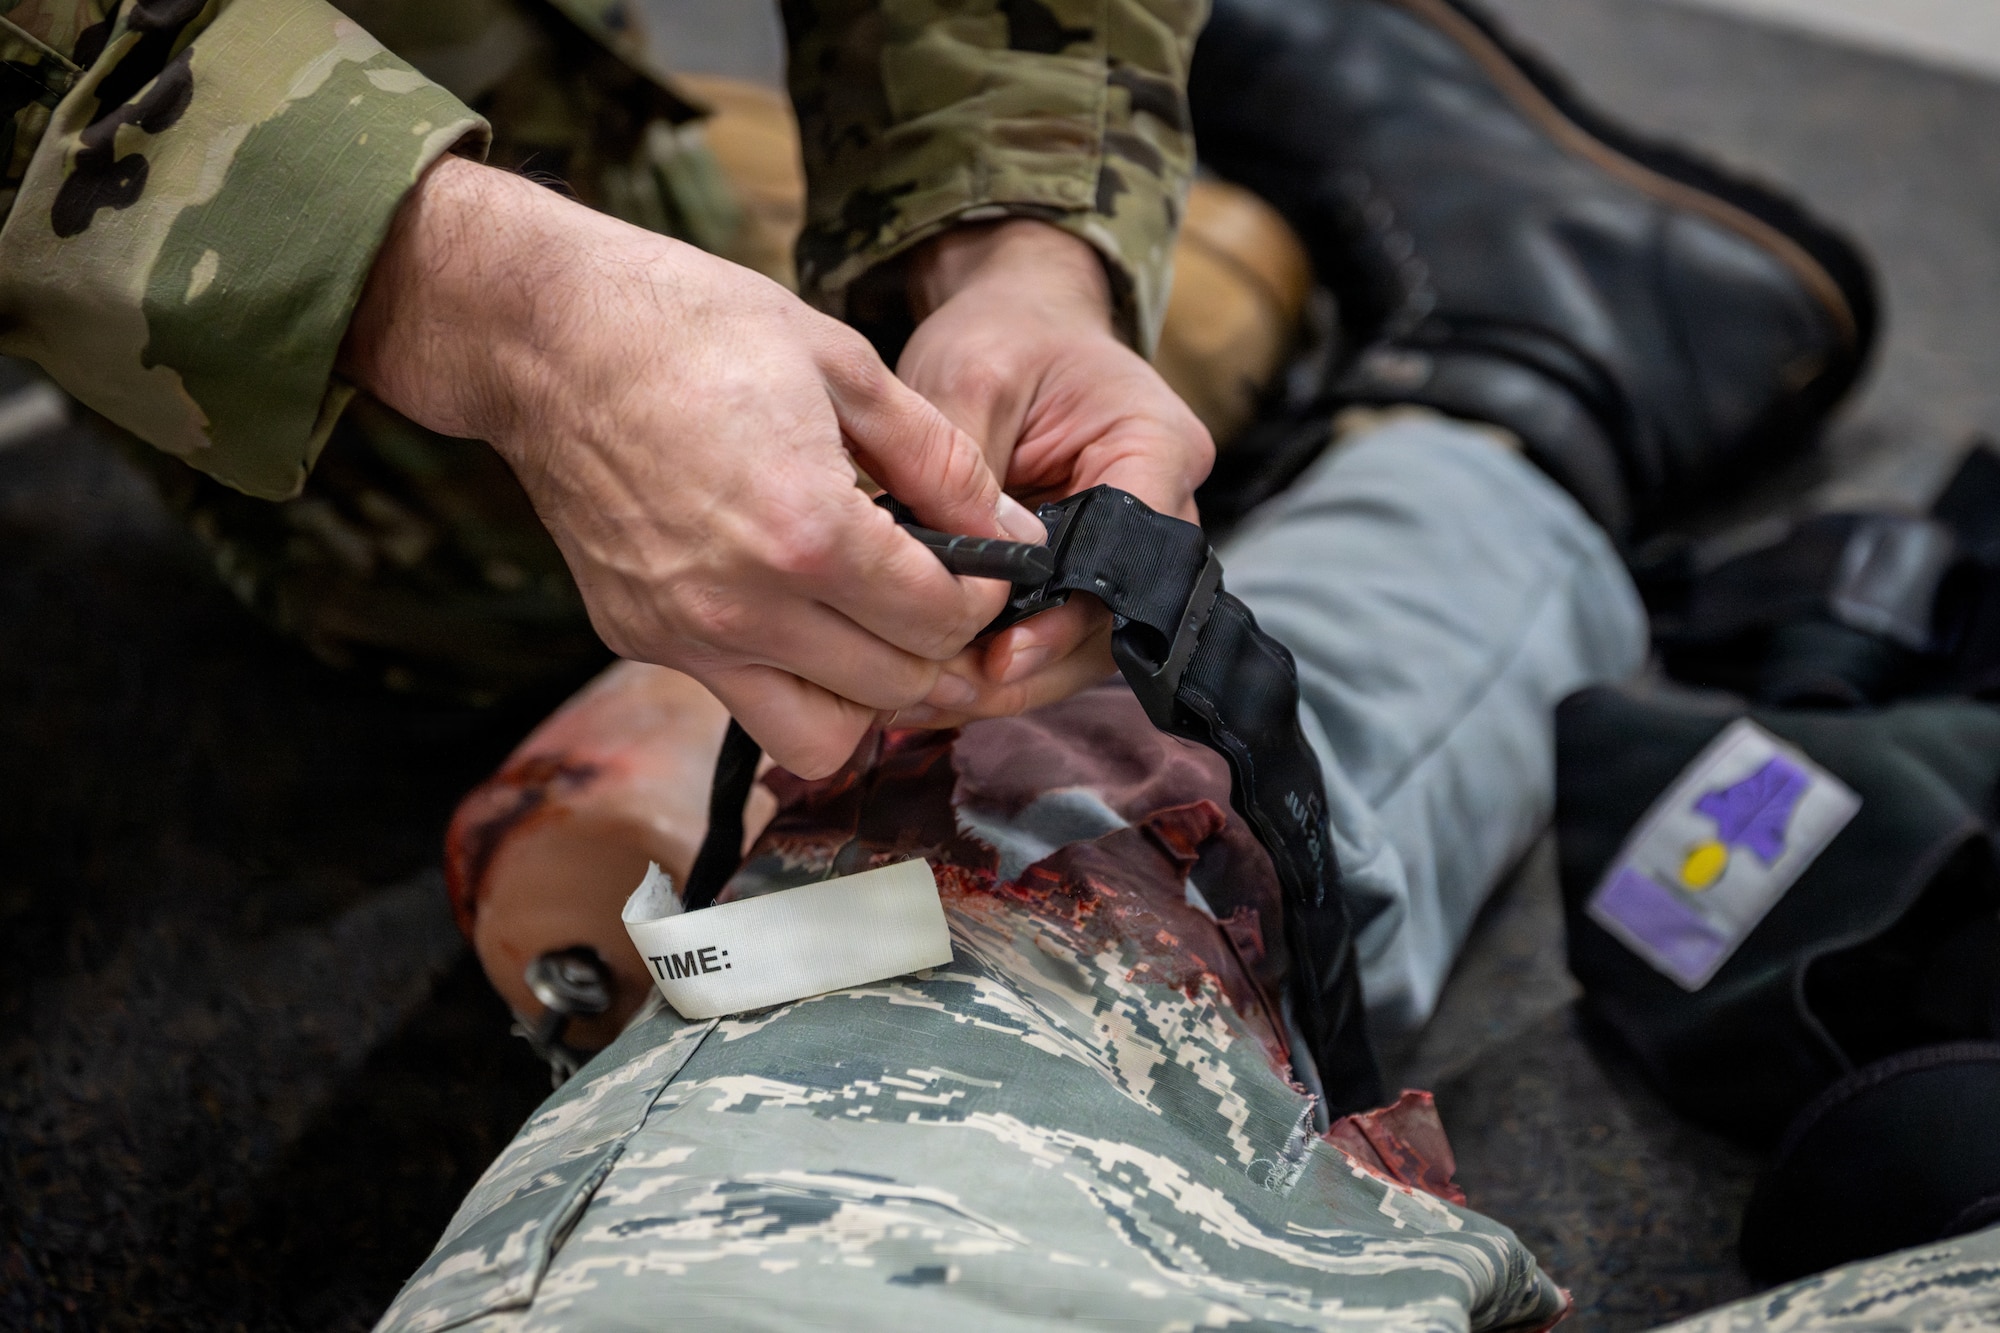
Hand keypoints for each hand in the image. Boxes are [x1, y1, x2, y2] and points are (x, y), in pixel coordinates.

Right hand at [340, 157, 1042, 776]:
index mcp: (807, 531)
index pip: (939, 619)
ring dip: (864, 695)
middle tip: (939, 597)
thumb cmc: (696, 327)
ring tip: (870, 626)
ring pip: (818, 738)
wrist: (547, 337)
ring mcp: (683, 635)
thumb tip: (1010, 529)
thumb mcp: (844, 366)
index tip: (984, 564)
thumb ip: (941, 461)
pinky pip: (742, 700)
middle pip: (893, 689)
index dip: (984, 596)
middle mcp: (742, 606)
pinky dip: (787, 676)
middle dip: (938, 648)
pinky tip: (792, 605)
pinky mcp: (638, 639)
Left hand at [892, 221, 1214, 724]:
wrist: (1019, 323)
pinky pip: (1056, 639)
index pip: (1129, 556)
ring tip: (930, 699)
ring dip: (1012, 682)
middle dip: (1030, 669)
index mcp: (1157, 447)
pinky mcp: (1089, 576)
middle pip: (1115, 621)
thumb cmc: (1003, 336)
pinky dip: (999, 665)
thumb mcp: (970, 376)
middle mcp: (1165, 509)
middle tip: (946, 695)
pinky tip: (935, 682)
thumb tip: (924, 566)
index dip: (1065, 618)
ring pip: (1089, 648)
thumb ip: (958, 467)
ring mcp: (1132, 552)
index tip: (999, 656)